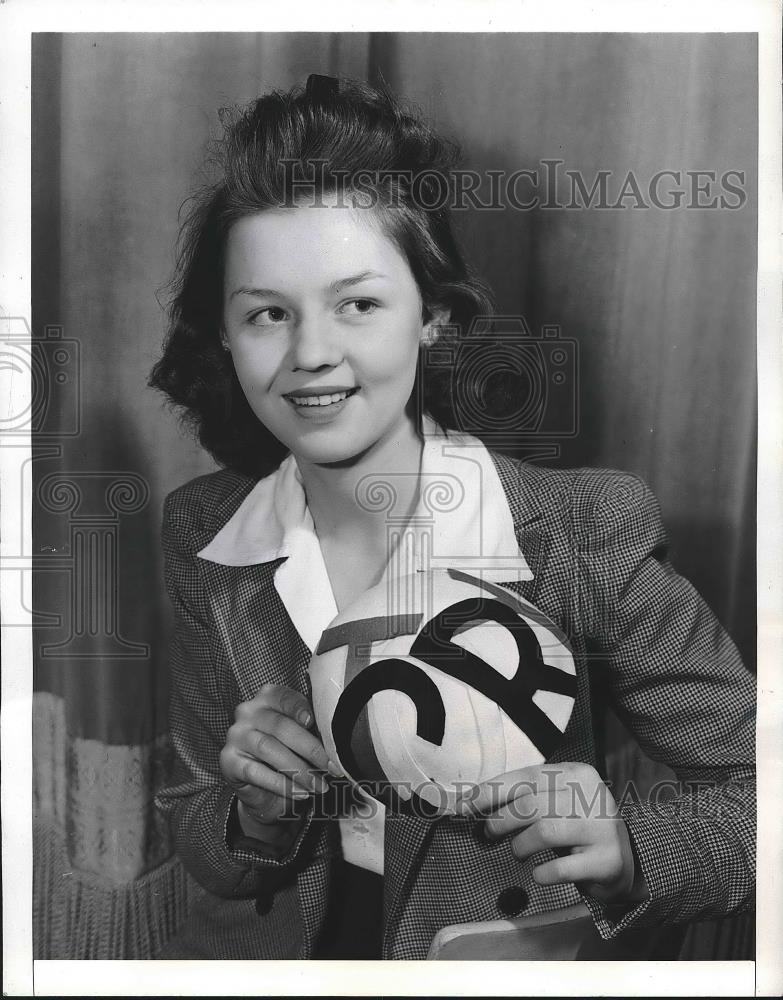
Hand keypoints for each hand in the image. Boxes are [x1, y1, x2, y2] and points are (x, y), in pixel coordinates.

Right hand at [220, 683, 341, 841]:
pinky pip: (256, 772)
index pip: (284, 697)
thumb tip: (337, 733)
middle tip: (331, 766)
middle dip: (310, 748)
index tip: (313, 721)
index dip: (299, 708)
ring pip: (269, 749)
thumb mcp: (300, 737)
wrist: (262, 791)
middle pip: (280, 726)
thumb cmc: (287, 755)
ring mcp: (235, 736)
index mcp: (266, 698)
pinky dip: (282, 784)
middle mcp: (247, 712)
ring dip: (299, 770)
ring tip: (319, 785)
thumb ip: (312, 728)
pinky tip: (301, 793)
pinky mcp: (228, 761)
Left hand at [459, 762, 648, 903]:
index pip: (526, 775)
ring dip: (520, 845)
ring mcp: (602, 828)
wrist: (623, 859)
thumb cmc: (576, 826)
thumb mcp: (555, 802)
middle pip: (532, 803)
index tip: (463, 806)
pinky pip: (562, 868)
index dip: (490, 791)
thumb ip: (523, 797)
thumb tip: (472, 803)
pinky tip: (539, 873)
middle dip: (501, 820)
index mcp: (576, 773)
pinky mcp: (606, 861)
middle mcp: (592, 795)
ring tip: (518, 852)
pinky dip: (543, 873)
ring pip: (545, 831)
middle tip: (490, 834)